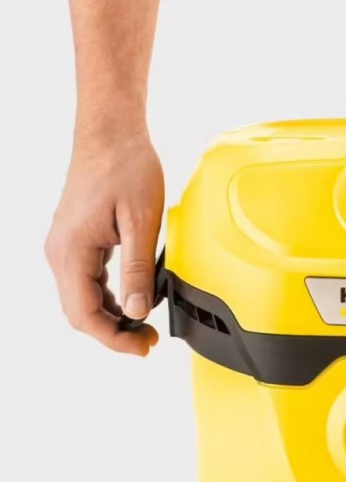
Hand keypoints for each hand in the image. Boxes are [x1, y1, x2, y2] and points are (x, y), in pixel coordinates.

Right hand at [46, 128, 163, 354]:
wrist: (111, 133)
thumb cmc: (126, 167)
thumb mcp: (141, 221)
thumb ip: (138, 269)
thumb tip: (139, 311)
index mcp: (72, 252)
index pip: (85, 315)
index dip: (114, 339)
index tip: (143, 347)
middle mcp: (60, 253)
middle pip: (79, 312)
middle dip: (113, 333)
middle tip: (149, 340)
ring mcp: (65, 246)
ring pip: (82, 298)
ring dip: (111, 317)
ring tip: (145, 325)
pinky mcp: (75, 239)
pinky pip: (86, 280)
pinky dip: (108, 297)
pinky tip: (133, 298)